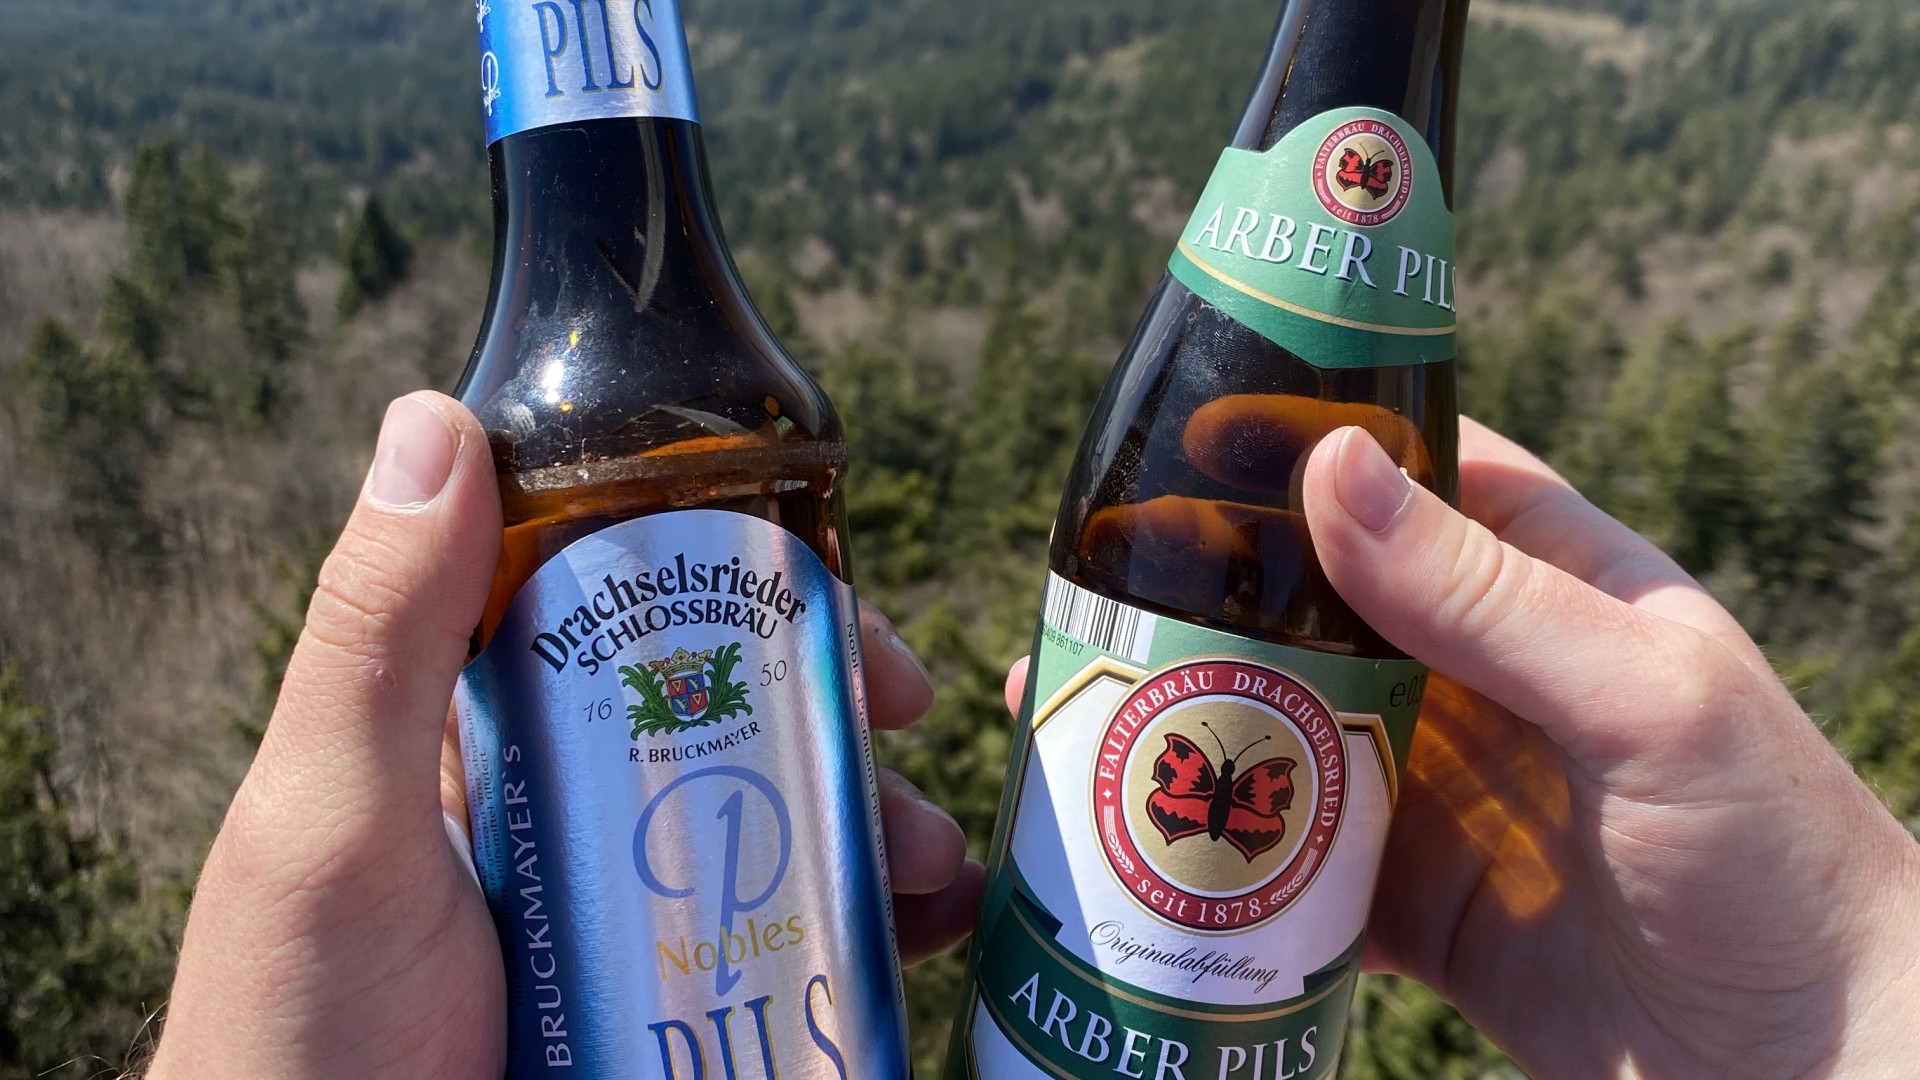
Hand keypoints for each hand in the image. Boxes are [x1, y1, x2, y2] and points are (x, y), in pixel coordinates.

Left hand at [148, 392, 980, 1078]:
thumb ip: (382, 637)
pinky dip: (871, 924)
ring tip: (937, 872)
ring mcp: (625, 907)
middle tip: (912, 729)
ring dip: (880, 819)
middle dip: (843, 714)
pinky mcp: (672, 996)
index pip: (635, 606)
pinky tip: (925, 932)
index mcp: (483, 728)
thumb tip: (439, 418)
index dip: (751, 586)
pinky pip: (791, 939)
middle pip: (738, 714)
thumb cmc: (303, 1025)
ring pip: (784, 824)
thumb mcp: (336, 822)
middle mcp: (564, 802)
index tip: (839, 604)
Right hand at [1002, 419, 1919, 1077]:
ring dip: (1183, 712)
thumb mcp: (1644, 697)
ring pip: (1286, 728)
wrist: (1814, 1075)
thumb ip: (1484, 593)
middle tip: (1086, 579)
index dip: (1306, 447)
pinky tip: (1126, 829)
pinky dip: (1210, 845)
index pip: (1417, 478)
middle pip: (1319, 604)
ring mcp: (1442, 790)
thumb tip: (1328, 466)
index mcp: (1560, 586)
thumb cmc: (1774, 860)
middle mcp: (1486, 675)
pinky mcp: (1410, 900)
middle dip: (1206, 590)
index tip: (1189, 438)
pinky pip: (1289, 858)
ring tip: (1066, 699)